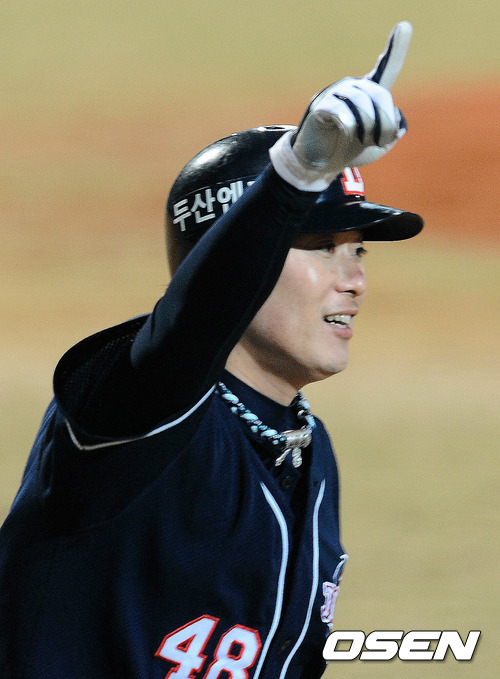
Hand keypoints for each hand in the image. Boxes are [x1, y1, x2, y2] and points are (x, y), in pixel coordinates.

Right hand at [269, 21, 412, 190]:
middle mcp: (353, 87)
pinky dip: (350, 125)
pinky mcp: (320, 107)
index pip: (385, 68)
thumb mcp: (379, 146)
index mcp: (369, 94)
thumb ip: (393, 132)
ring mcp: (335, 94)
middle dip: (387, 122)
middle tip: (383, 141)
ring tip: (366, 140)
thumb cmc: (349, 150)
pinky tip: (348, 133)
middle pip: (379, 94)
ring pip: (362, 101)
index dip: (396, 48)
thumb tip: (396, 118)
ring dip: (371, 125)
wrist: (320, 165)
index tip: (404, 26)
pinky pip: (340, 110)